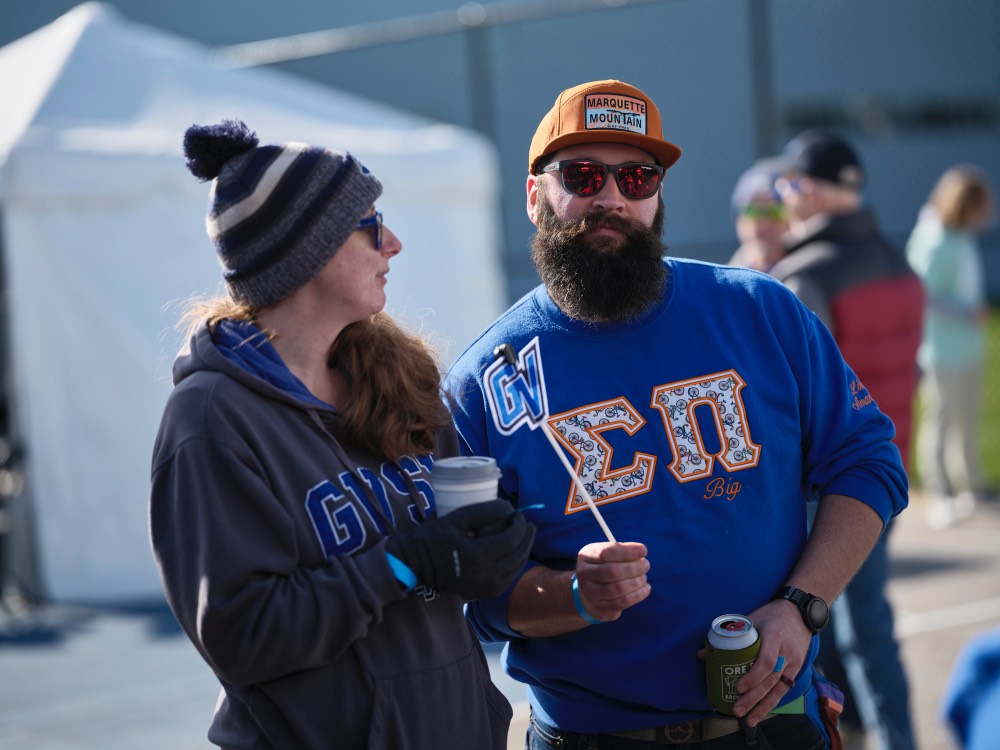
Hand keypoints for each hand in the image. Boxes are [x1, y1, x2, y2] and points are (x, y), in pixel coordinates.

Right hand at [386, 500, 535, 599]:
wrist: (415, 565)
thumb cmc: (432, 538)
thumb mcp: (454, 518)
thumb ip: (482, 510)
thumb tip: (507, 506)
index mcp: (477, 556)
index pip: (511, 540)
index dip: (519, 525)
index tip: (518, 513)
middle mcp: (484, 575)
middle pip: (517, 556)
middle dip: (526, 538)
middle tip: (528, 524)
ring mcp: (484, 587)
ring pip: (515, 569)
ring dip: (523, 552)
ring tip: (525, 537)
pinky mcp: (482, 593)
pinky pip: (506, 580)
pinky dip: (514, 566)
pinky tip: (515, 555)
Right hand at [572, 541, 650, 621]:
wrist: (589, 595)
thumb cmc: (604, 569)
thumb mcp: (607, 556)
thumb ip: (621, 551)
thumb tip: (640, 552)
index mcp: (586, 556)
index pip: (606, 552)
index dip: (627, 551)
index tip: (644, 550)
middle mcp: (584, 574)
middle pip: (613, 571)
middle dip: (635, 567)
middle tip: (646, 565)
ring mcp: (590, 593)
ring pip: (619, 587)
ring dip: (637, 581)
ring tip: (644, 577)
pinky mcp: (600, 608)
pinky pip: (623, 601)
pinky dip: (638, 594)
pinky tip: (645, 589)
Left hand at [729, 598, 814, 724]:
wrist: (800, 612)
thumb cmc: (771, 615)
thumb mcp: (750, 619)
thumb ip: (729, 636)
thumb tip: (702, 655)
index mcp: (774, 636)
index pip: (765, 661)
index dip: (752, 676)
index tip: (738, 687)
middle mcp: (786, 652)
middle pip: (770, 680)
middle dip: (753, 698)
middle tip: (737, 710)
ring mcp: (794, 662)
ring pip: (779, 689)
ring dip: (763, 707)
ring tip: (749, 721)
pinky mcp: (797, 669)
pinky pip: (784, 689)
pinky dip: (772, 702)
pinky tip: (761, 713)